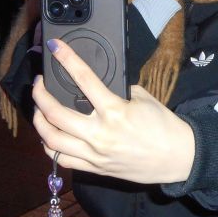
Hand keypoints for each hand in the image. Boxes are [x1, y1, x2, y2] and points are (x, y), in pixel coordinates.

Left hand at [32, 39, 194, 184]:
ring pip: (51, 140)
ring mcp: (95, 154)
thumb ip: (117, 90)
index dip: (66, 59)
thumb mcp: (142, 98)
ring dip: (39, 122)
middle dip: (39, 95)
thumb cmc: (163, 125)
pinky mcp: (96, 169)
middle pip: (55, 114)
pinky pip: (62, 160)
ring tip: (39, 110)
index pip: (83, 79)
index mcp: (114, 111)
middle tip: (39, 84)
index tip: (55, 47)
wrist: (178, 156)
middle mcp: (100, 134)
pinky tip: (50, 136)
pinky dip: (50, 146)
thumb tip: (97, 83)